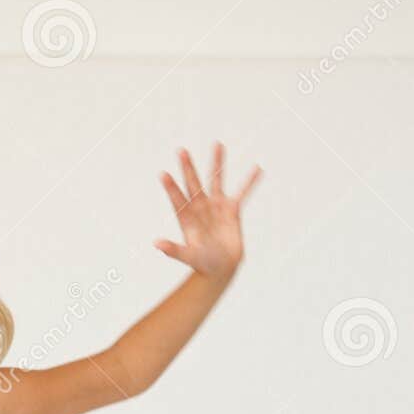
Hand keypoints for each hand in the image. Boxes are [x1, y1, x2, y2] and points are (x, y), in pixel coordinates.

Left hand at [154, 144, 261, 280]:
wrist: (221, 268)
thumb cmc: (203, 264)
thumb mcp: (188, 257)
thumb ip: (173, 250)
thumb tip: (156, 243)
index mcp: (187, 218)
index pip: (177, 200)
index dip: (171, 188)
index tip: (163, 174)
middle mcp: (200, 208)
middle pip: (193, 184)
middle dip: (187, 168)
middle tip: (180, 150)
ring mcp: (216, 207)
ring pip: (216, 180)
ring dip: (217, 163)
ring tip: (217, 144)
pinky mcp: (232, 210)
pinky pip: (242, 193)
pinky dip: (249, 182)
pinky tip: (257, 168)